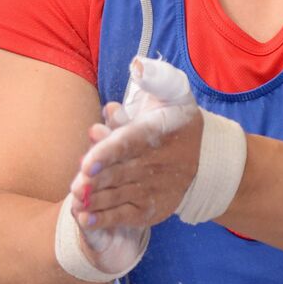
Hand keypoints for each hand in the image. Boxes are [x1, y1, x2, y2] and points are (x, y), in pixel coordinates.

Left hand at [68, 58, 203, 269]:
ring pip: (120, 194)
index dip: (108, 152)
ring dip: (96, 200)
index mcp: (157, 131)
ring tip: (75, 201)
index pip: (130, 142)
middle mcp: (156, 162)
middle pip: (119, 172)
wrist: (206, 158)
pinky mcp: (152, 207)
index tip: (88, 162)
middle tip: (76, 184)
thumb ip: (157, 77)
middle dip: (95, 180)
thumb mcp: (175, 91)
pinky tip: (84, 217)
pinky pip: (126, 215)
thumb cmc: (177, 120)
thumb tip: (137, 66)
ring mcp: (154, 187)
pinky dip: (105, 218)